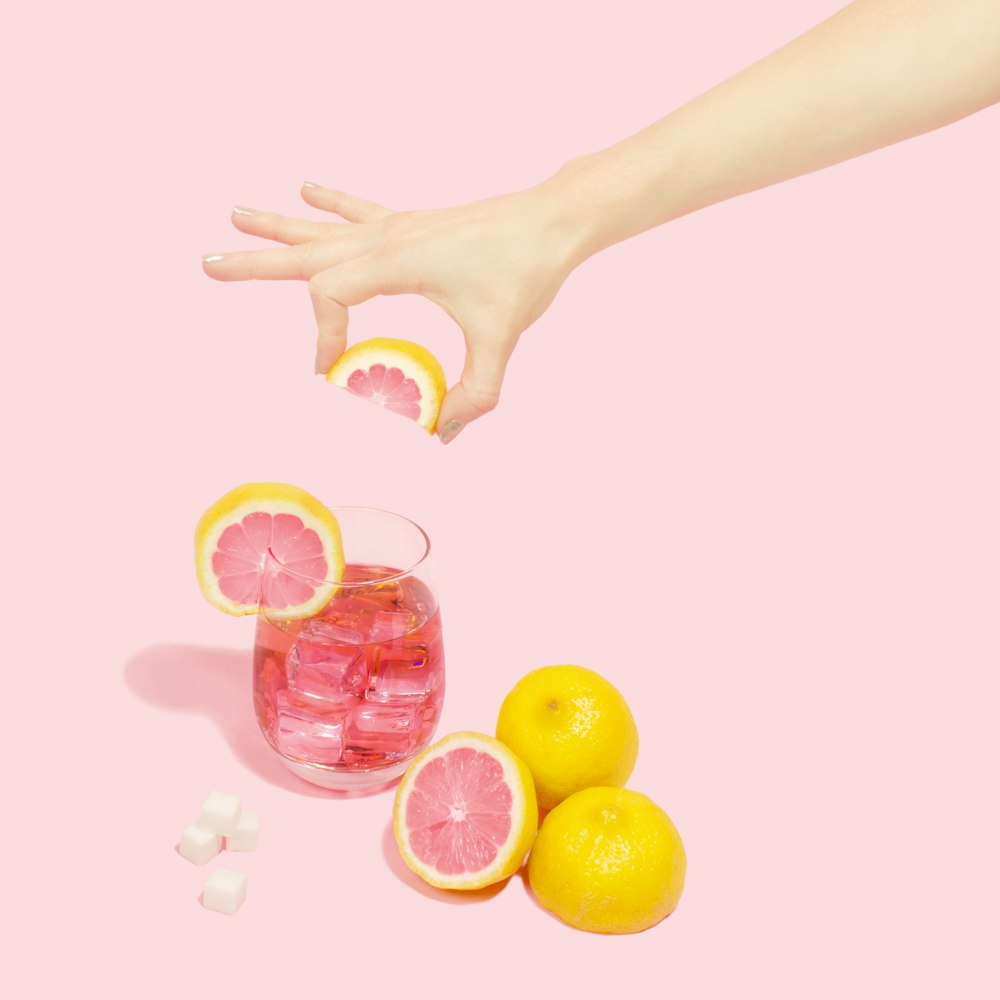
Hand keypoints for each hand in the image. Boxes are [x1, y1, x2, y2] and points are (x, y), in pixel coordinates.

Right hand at [202, 179, 581, 441]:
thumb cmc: (526, 271)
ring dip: (279, 226)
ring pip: (323, 226)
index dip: (322, 336)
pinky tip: (307, 188)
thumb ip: (473, 395)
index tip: (331, 372)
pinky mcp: (413, 222)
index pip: (331, 296)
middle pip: (306, 253)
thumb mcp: (499, 342)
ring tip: (235, 215)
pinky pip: (360, 210)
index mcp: (397, 261)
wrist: (553, 219)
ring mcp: (397, 225)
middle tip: (206, 264)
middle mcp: (387, 237)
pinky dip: (331, 202)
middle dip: (255, 263)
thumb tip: (443, 436)